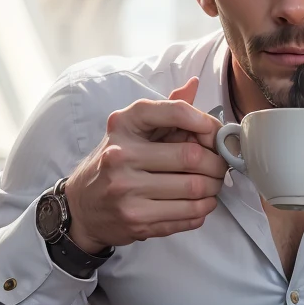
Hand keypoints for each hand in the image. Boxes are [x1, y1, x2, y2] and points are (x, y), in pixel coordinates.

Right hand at [60, 80, 225, 253]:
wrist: (82, 206)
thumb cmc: (115, 162)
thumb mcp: (132, 129)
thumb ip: (166, 109)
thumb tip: (195, 84)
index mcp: (124, 125)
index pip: (174, 111)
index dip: (205, 121)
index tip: (214, 131)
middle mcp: (121, 155)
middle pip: (192, 156)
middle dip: (217, 162)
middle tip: (221, 165)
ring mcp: (127, 190)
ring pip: (195, 189)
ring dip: (213, 188)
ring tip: (213, 184)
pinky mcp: (136, 220)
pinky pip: (187, 215)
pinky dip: (203, 209)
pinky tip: (200, 203)